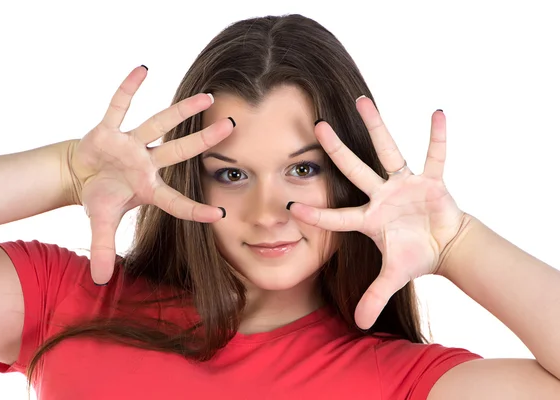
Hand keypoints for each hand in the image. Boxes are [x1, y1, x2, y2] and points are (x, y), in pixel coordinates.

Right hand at [66, 66, 233, 284]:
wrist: (79, 173)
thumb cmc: (100, 196)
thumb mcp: (100, 223)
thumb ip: (103, 248)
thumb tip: (99, 282)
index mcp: (149, 189)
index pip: (177, 201)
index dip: (195, 209)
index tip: (221, 215)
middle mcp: (146, 164)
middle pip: (180, 152)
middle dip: (205, 142)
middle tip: (232, 128)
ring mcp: (131, 145)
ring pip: (160, 124)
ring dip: (181, 111)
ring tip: (207, 95)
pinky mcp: (110, 129)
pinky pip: (118, 105)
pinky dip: (127, 88)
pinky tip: (143, 69)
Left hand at [288, 96, 466, 329]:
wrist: (444, 246)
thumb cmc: (415, 255)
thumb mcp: (393, 276)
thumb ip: (375, 295)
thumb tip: (360, 324)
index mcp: (368, 218)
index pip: (337, 216)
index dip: (317, 214)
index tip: (292, 208)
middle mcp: (381, 195)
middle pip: (353, 169)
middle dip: (335, 149)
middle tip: (316, 125)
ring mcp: (403, 184)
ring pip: (386, 151)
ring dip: (375, 127)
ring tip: (362, 101)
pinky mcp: (430, 180)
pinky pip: (434, 155)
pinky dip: (437, 138)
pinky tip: (438, 113)